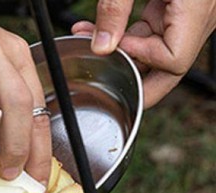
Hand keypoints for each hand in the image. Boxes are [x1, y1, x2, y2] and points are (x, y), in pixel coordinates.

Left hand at [72, 0, 215, 105]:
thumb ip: (116, 9)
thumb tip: (100, 46)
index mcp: (198, 9)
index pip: (173, 62)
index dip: (141, 62)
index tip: (115, 50)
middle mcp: (201, 16)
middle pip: (169, 69)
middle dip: (132, 80)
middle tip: (99, 86)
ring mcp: (192, 14)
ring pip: (158, 52)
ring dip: (122, 53)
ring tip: (89, 41)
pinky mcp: (180, 6)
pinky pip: (155, 31)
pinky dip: (127, 35)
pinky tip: (99, 30)